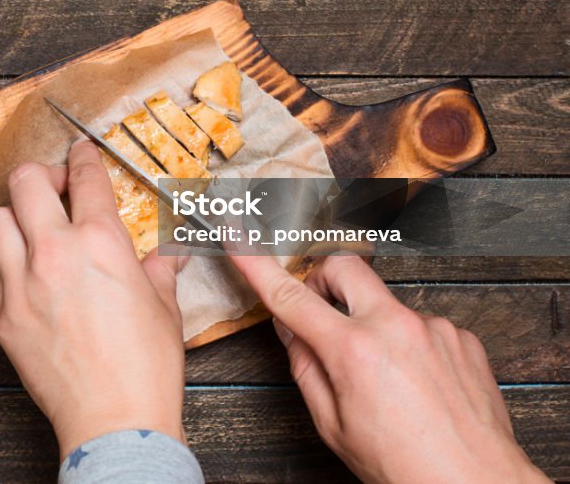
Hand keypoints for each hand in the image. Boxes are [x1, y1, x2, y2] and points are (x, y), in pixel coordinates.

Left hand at [0, 140, 185, 457]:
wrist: (114, 420)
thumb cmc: (145, 367)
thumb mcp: (163, 308)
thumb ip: (157, 271)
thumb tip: (165, 258)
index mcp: (101, 241)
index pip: (84, 177)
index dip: (83, 156)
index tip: (80, 151)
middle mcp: (54, 252)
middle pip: (25, 181)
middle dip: (40, 173)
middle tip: (54, 185)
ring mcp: (21, 283)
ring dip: (14, 215)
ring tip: (31, 225)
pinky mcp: (2, 315)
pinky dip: (5, 262)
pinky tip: (24, 272)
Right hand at [230, 252, 551, 483]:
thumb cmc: (405, 467)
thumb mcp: (334, 426)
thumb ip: (306, 369)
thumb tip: (292, 331)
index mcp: (354, 352)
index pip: (291, 297)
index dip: (258, 266)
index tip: (241, 241)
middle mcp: (395, 328)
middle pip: (344, 266)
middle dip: (324, 276)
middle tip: (321, 305)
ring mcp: (433, 327)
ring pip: (386, 303)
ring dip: (374, 325)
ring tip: (388, 378)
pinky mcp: (462, 337)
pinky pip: (422, 325)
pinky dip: (411, 346)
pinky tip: (418, 384)